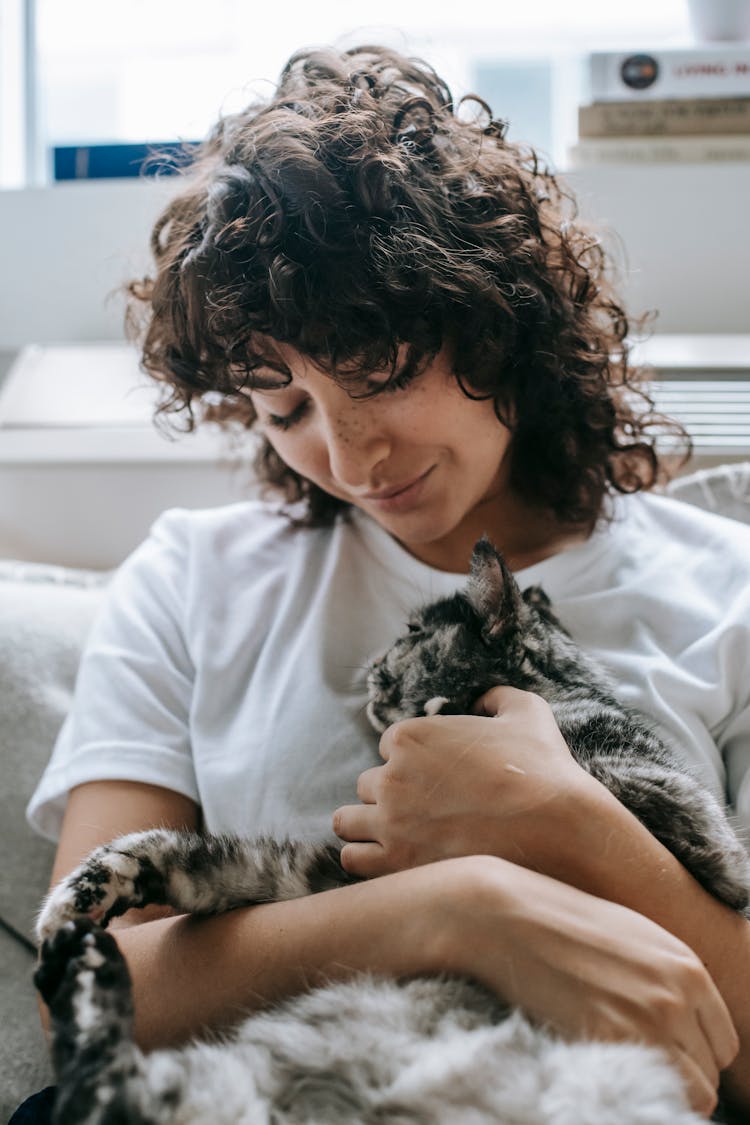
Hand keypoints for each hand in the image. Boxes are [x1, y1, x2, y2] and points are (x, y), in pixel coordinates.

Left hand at [333, 686, 592, 878]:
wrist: (558, 830)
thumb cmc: (543, 769)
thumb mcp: (526, 712)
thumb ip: (497, 696)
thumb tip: (483, 700)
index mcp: (411, 737)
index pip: (389, 746)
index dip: (412, 761)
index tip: (436, 777)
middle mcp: (391, 778)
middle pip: (368, 784)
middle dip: (391, 794)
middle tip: (424, 810)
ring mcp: (389, 822)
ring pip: (348, 820)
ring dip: (367, 824)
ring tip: (398, 836)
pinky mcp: (395, 864)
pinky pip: (352, 858)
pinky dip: (366, 857)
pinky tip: (393, 860)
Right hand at [433, 855, 738, 1119]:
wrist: (509, 916)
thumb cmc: (565, 921)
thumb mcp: (634, 935)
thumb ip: (669, 975)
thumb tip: (686, 1019)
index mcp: (687, 967)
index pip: (722, 1043)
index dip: (696, 1054)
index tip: (669, 1055)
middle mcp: (677, 997)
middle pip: (709, 1074)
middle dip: (682, 1076)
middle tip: (641, 1063)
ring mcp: (647, 1022)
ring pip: (691, 1095)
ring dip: (664, 1090)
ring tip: (627, 1070)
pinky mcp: (610, 1041)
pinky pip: (650, 1094)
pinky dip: (637, 1092)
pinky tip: (608, 1068)